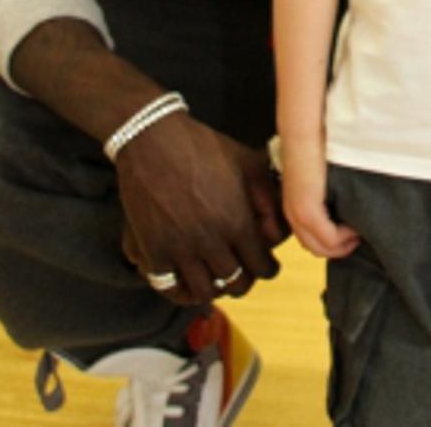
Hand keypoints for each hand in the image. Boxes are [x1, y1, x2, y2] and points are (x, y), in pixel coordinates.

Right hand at [116, 113, 284, 304]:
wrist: (153, 138)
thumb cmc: (204, 147)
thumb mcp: (250, 164)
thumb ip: (270, 198)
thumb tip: (279, 231)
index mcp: (237, 221)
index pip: (262, 267)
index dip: (268, 269)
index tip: (266, 265)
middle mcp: (209, 240)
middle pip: (236, 284)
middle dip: (244, 280)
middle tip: (243, 272)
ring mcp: (178, 247)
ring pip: (204, 291)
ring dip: (215, 288)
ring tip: (217, 278)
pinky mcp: (152, 249)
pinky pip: (168, 287)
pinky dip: (180, 290)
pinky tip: (187, 281)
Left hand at [280, 135, 358, 257]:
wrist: (305, 130)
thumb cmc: (318, 146)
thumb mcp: (324, 177)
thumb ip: (328, 193)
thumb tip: (348, 204)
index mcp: (295, 207)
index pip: (312, 240)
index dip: (334, 242)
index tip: (354, 232)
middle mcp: (293, 215)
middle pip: (316, 249)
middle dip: (340, 248)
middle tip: (360, 236)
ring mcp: (298, 214)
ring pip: (322, 248)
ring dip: (343, 244)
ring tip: (359, 231)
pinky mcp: (307, 211)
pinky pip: (329, 238)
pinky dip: (345, 237)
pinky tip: (355, 225)